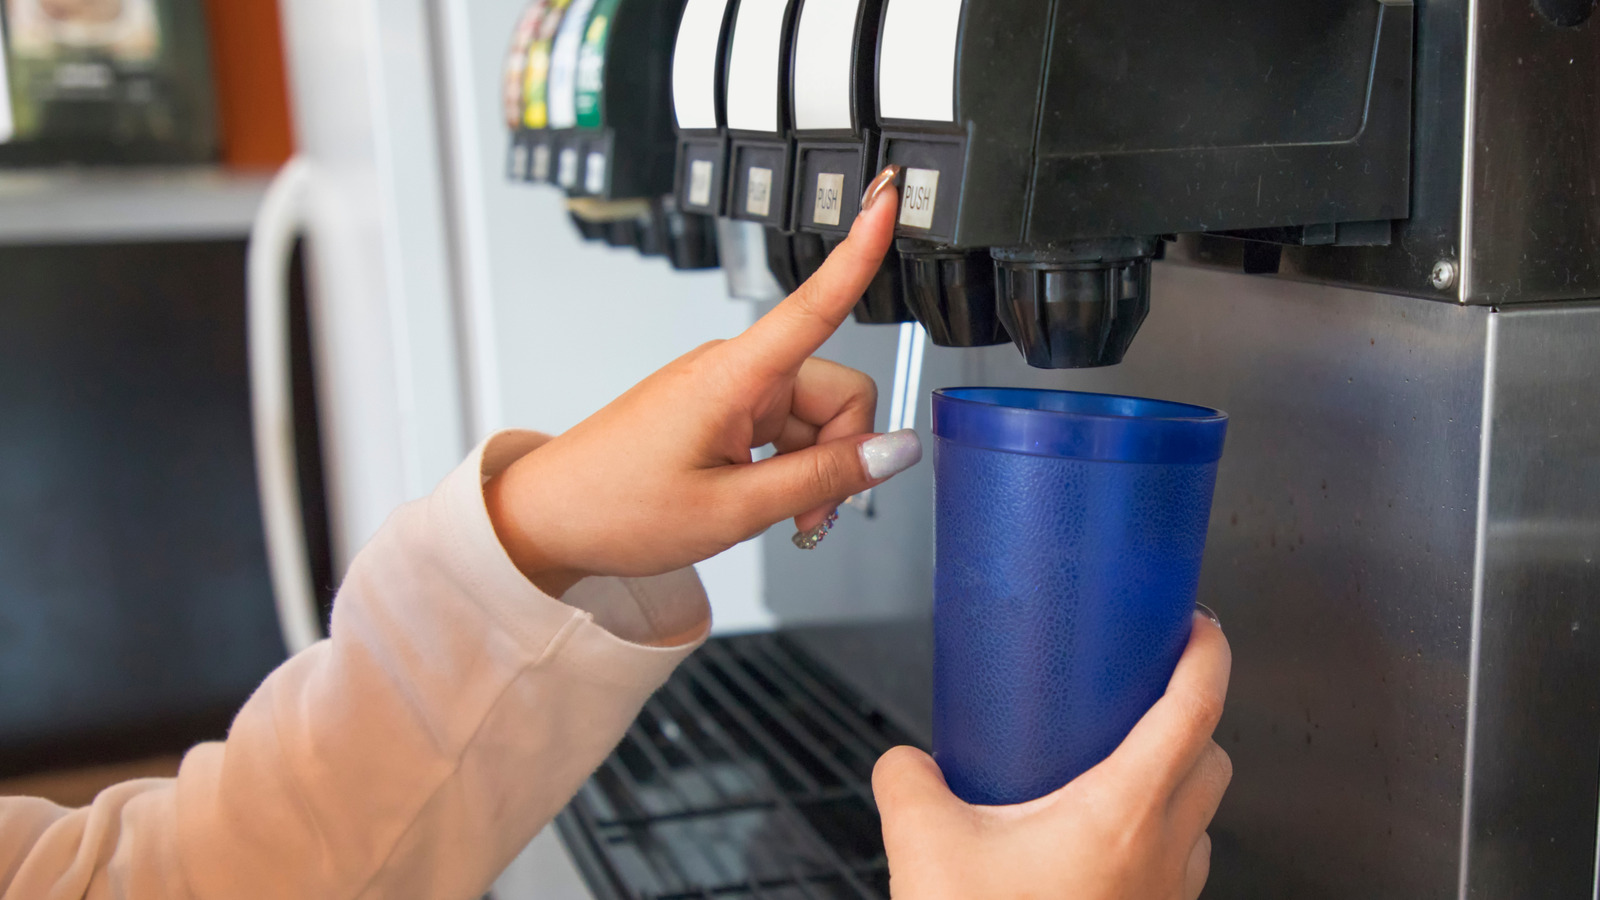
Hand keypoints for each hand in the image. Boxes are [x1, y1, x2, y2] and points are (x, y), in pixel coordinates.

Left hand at [485, 169, 920, 597]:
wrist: (550, 518)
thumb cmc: (618, 507)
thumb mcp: (734, 509)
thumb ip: (823, 479)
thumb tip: (894, 452)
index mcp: (733, 377)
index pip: (815, 304)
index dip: (861, 250)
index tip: (887, 196)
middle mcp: (733, 368)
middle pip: (838, 389)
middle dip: (843, 451)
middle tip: (814, 513)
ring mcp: (726, 387)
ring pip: (815, 415)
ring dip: (815, 468)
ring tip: (783, 518)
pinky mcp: (719, 407)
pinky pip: (785, 426)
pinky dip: (790, 466)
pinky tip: (766, 498)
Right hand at [875, 613, 1232, 899]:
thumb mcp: (924, 845)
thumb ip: (908, 782)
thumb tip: (906, 762)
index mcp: (1122, 812)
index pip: (1193, 709)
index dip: (1206, 655)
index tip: (1198, 625)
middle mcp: (1160, 853)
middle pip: (1214, 758)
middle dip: (1193, 714)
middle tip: (1149, 691)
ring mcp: (1164, 896)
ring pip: (1202, 816)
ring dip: (1179, 779)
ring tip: (1122, 762)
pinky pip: (1178, 864)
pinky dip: (1159, 834)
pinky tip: (1100, 837)